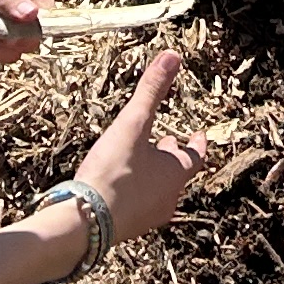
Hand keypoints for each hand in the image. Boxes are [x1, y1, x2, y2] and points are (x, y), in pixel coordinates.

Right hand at [70, 50, 204, 251]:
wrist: (85, 222)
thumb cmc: (114, 171)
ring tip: (142, 161)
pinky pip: (139, 205)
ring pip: (158, 190)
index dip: (196, 143)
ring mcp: (148, 217)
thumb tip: (173, 55)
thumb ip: (151, 91)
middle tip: (167, 142)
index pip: (196, 157)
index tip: (198, 135)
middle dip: (171, 156)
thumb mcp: (132, 124)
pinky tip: (119, 185)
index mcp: (175, 174)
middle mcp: (168, 198)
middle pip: (176, 174)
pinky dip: (136, 190)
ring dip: (153, 174)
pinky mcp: (126, 228)